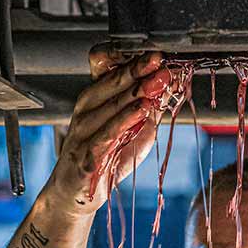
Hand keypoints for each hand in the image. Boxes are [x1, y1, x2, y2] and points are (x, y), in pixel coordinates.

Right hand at [47, 47, 176, 214]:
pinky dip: (125, 121)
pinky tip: (142, 111)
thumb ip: (147, 107)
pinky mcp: (86, 157)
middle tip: (159, 60)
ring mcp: (83, 133)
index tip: (153, 52)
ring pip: (109, 107)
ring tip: (157, 82)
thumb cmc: (103, 158)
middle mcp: (85, 112)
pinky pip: (106, 135)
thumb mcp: (130, 128)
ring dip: (135, 92)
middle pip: (109, 84)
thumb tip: (171, 85)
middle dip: (137, 70)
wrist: (76, 194)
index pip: (104, 70)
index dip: (126, 59)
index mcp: (93, 100)